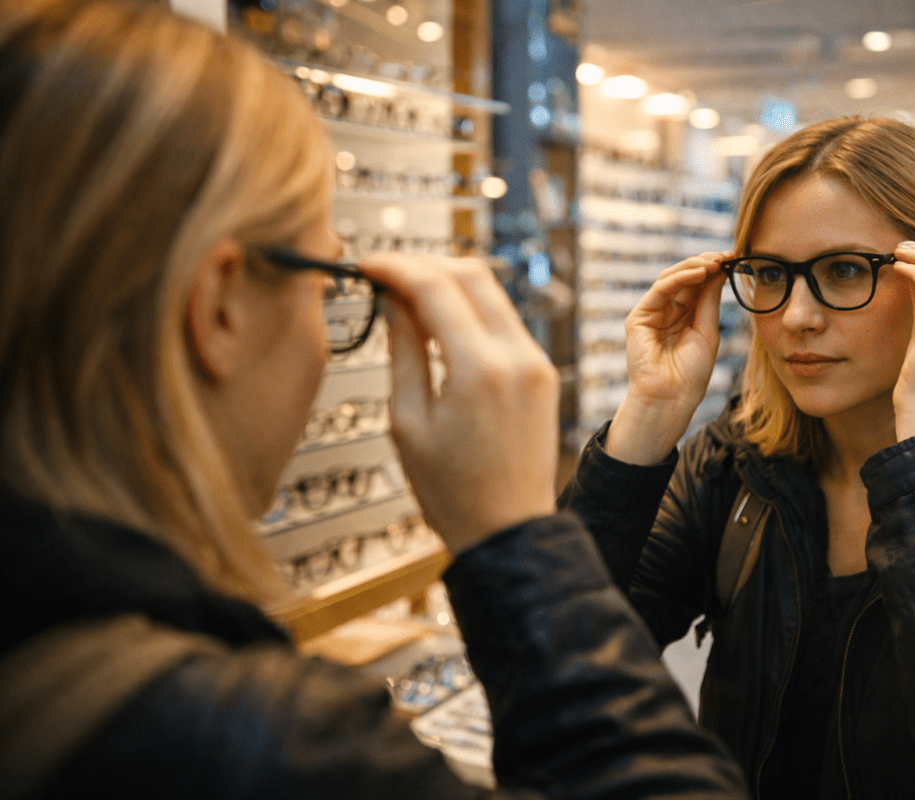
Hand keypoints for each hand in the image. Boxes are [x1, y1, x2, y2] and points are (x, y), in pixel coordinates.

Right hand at [360, 255, 558, 554]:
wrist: (509, 530)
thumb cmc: (454, 492)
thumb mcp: (409, 423)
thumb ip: (403, 352)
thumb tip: (393, 302)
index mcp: (480, 370)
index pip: (436, 286)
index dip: (396, 266)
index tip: (368, 265)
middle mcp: (517, 357)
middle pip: (471, 273)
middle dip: (424, 263)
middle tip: (386, 273)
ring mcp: (536, 363)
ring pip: (492, 292)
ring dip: (449, 283)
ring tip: (407, 297)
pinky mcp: (542, 372)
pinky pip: (505, 320)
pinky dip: (471, 309)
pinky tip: (440, 322)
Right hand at [605, 252, 728, 464]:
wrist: (671, 399)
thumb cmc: (691, 374)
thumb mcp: (708, 331)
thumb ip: (709, 301)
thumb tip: (720, 270)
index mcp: (685, 317)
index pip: (698, 285)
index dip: (715, 270)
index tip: (734, 258)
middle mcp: (667, 311)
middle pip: (685, 277)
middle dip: (706, 263)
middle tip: (727, 255)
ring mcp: (652, 313)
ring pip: (672, 278)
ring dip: (694, 266)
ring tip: (715, 261)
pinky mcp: (639, 317)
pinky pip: (661, 289)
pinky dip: (681, 277)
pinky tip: (700, 273)